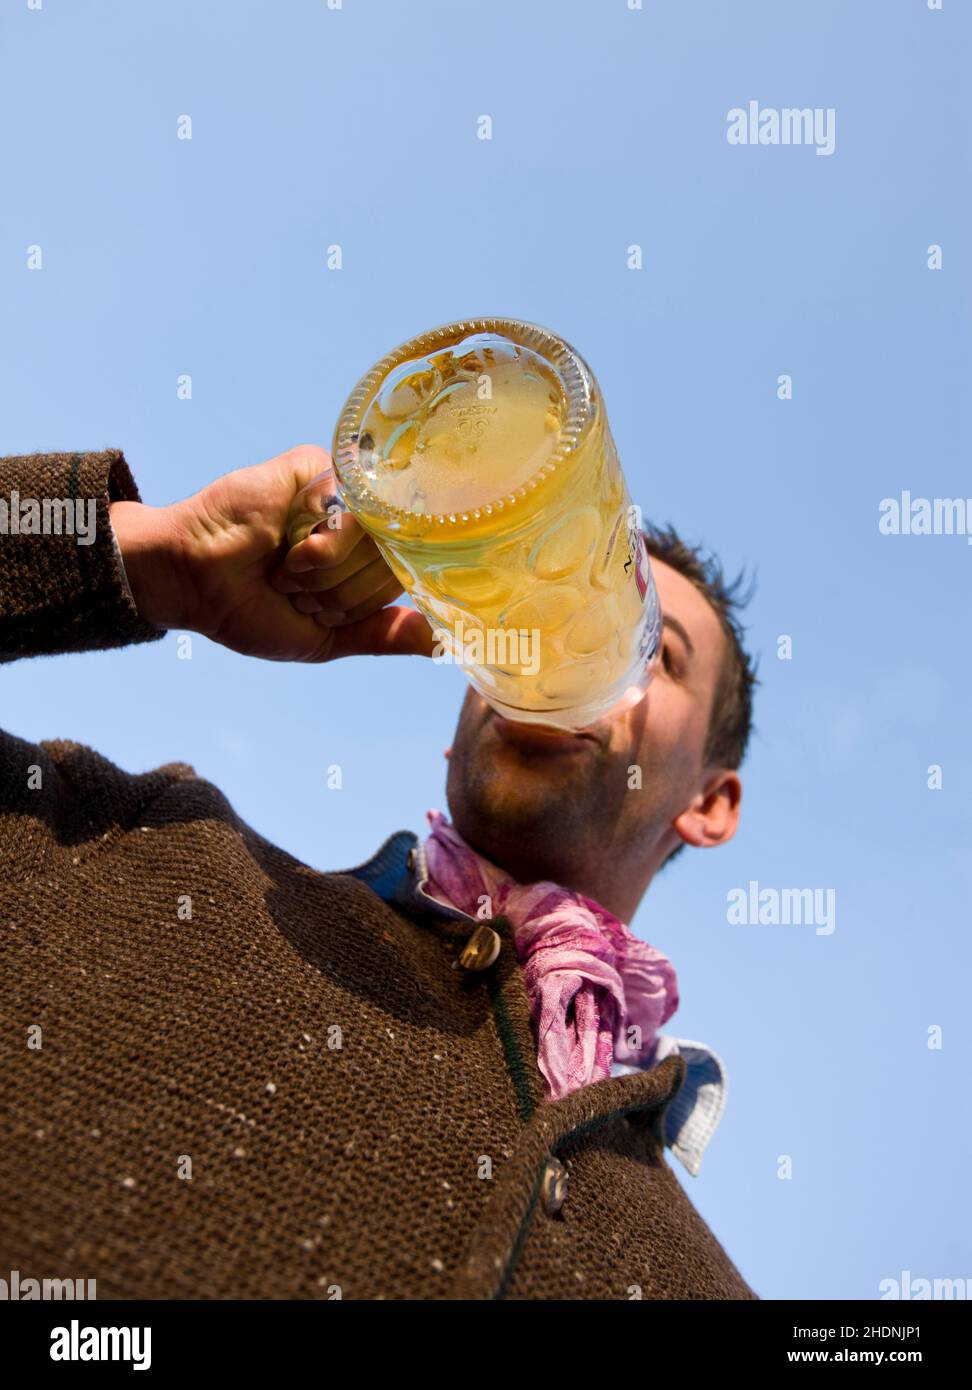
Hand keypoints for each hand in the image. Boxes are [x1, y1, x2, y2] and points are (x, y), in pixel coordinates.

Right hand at [109, 445, 435, 661]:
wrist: (193, 581)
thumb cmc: (249, 610)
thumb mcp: (325, 638)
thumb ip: (382, 636)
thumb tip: (442, 642)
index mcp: (364, 560)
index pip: (399, 582)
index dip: (355, 606)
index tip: (314, 611)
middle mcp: (359, 523)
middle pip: (389, 562)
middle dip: (336, 592)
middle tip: (292, 586)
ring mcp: (340, 492)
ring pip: (372, 537)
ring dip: (323, 571)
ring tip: (284, 565)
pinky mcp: (316, 467)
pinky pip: (349, 506)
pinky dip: (315, 540)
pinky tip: (282, 538)